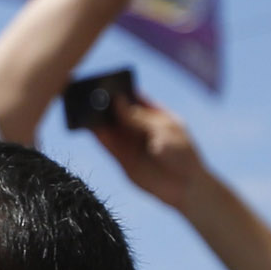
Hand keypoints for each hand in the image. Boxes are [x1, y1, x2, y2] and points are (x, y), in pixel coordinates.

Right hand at [92, 93, 207, 209]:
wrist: (187, 188)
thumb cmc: (183, 155)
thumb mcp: (164, 131)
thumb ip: (138, 118)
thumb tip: (117, 101)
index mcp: (155, 115)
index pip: (135, 97)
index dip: (121, 89)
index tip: (107, 81)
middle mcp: (140, 128)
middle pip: (118, 111)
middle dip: (104, 102)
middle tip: (90, 92)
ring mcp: (131, 143)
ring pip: (109, 127)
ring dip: (96, 118)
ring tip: (84, 107)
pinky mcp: (123, 160)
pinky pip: (107, 144)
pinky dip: (97, 135)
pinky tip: (88, 126)